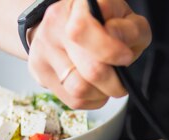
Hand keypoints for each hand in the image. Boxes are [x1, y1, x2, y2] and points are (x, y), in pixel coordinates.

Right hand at [27, 0, 150, 108]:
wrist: (68, 24)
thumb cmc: (105, 23)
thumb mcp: (126, 20)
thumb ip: (130, 29)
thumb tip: (116, 38)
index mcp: (77, 6)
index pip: (83, 31)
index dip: (111, 51)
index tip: (125, 57)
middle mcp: (54, 25)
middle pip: (90, 70)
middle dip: (115, 82)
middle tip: (121, 80)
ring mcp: (43, 49)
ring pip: (79, 90)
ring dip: (102, 94)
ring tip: (107, 84)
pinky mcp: (39, 71)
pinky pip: (72, 100)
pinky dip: (91, 100)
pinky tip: (95, 88)